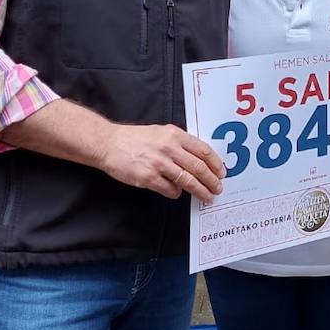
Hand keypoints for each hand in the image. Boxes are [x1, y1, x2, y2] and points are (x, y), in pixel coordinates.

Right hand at [90, 120, 225, 203]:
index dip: (215, 164)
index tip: (221, 173)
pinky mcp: (148, 178)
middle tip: (218, 189)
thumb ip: (179, 142)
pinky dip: (177, 193)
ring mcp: (159, 163)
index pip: (203, 150)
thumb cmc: (134, 138)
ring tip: (206, 197)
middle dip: (212, 181)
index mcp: (174, 135)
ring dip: (200, 191)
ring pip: (188, 181)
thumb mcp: (161, 132)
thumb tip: (199, 158)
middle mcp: (169, 148)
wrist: (108, 143)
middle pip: (199, 168)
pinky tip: (177, 193)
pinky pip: (170, 190)